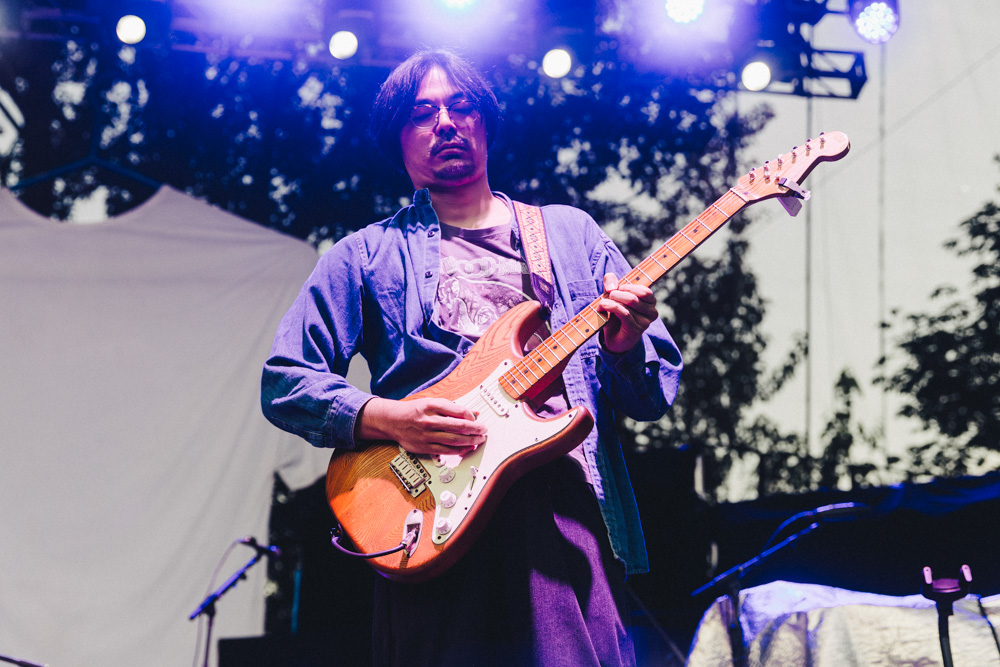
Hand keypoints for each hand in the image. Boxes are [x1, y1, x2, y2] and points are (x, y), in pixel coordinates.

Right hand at [355, 397, 486, 455]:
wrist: (392, 421)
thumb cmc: (414, 411)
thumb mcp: (432, 403)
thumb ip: (453, 408)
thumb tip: (473, 412)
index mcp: (431, 405)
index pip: (458, 410)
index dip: (471, 416)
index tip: (477, 419)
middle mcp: (429, 420)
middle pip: (459, 426)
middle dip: (475, 429)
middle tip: (484, 430)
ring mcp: (426, 435)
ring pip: (454, 440)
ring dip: (470, 441)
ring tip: (479, 440)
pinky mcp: (424, 447)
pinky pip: (446, 450)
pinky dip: (459, 450)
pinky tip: (467, 448)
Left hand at [596, 273, 658, 353]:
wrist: (613, 338)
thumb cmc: (615, 315)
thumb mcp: (613, 295)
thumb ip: (611, 282)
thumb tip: (612, 286)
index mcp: (650, 302)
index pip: (644, 291)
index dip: (628, 287)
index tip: (616, 289)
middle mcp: (652, 313)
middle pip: (635, 297)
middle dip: (617, 293)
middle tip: (607, 296)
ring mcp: (645, 322)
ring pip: (630, 303)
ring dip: (612, 301)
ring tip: (602, 303)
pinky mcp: (635, 330)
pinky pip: (625, 313)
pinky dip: (611, 307)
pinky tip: (602, 306)